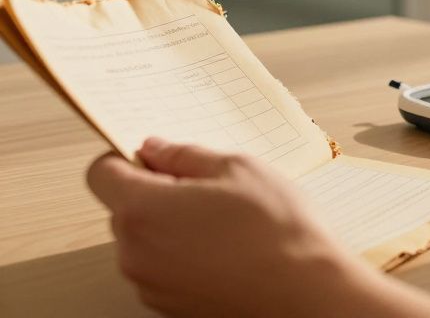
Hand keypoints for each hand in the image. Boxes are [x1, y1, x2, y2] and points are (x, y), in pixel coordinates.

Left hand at [85, 138, 388, 316]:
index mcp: (143, 210)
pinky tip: (227, 250)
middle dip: (157, 192)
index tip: (157, 157)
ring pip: (145, 240)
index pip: (101, 173)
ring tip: (226, 222)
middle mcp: (134, 251)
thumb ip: (185, 155)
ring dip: (172, 226)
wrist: (305, 291)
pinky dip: (184, 255)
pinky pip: (163, 268)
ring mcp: (150, 284)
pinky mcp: (168, 305)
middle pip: (124, 208)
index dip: (127, 157)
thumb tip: (157, 150)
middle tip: (210, 188)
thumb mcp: (238, 168)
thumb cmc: (276, 230)